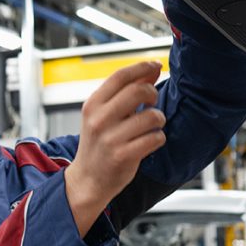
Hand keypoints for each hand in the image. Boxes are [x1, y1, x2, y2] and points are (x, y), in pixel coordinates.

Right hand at [65, 62, 167, 234]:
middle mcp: (99, 119)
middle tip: (151, 102)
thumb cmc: (98, 144)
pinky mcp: (123, 156)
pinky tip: (149, 141)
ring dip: (158, 119)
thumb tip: (152, 69)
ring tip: (150, 126)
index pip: (120, 76)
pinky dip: (158, 138)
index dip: (142, 67)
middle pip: (138, 91)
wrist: (87, 179)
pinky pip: (155, 137)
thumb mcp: (104, 114)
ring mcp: (111, 138)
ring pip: (152, 115)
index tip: (155, 66)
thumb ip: (126, 92)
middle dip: (152, 93)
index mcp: (93, 105)